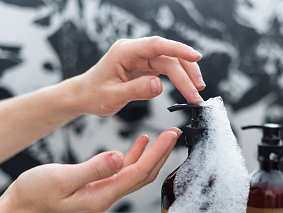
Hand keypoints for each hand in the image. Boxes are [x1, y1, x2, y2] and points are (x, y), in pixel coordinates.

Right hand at [2, 128, 180, 212]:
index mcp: (102, 196)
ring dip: (152, 154)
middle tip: (175, 133)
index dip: (157, 154)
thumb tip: (117, 156)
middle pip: (144, 174)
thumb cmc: (35, 194)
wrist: (21, 207)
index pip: (139, 173)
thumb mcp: (61, 179)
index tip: (169, 136)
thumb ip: (92, 169)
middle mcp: (108, 196)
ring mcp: (104, 191)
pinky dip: (135, 155)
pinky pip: (124, 171)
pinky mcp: (99, 185)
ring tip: (164, 135)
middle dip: (162, 154)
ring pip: (137, 172)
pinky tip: (140, 142)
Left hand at [75, 36, 205, 116]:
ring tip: (196, 93)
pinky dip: (179, 79)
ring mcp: (141, 58)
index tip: (196, 56)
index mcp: (125, 52)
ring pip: (171, 62)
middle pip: (168, 57)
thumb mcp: (113, 96)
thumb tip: (159, 86)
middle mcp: (135, 51)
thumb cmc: (94, 94)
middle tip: (197, 94)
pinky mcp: (146, 67)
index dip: (178, 49)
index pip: (156, 45)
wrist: (85, 95)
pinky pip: (167, 69)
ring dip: (186, 77)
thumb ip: (136, 90)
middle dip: (186, 74)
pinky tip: (188, 88)